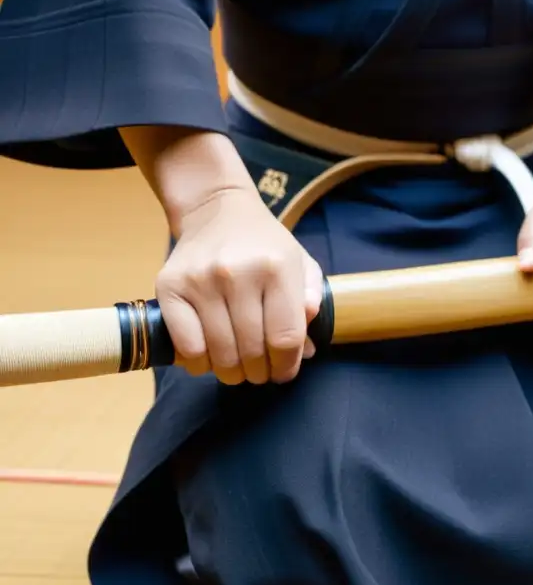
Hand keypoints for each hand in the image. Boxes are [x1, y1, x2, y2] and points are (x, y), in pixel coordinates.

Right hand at [156, 187, 323, 384]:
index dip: (286, 366)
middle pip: (252, 350)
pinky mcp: (170, 287)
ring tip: (237, 369)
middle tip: (259, 373)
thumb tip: (306, 349)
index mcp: (277, 268)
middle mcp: (237, 274)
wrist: (216, 210)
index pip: (285, 337)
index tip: (283, 372)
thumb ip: (311, 302)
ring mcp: (200, 281)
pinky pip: (186, 346)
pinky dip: (199, 363)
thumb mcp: (301, 264)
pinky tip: (209, 358)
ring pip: (220, 353)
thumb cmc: (265, 245)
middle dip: (259, 372)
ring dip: (231, 373)